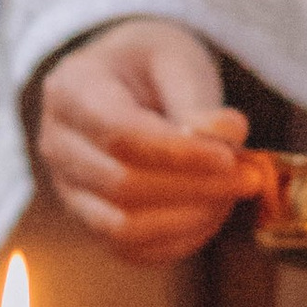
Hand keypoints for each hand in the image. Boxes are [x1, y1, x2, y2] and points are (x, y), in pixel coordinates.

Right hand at [36, 18, 251, 263]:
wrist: (122, 83)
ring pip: (121, 227)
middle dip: (193, 187)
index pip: (121, 134)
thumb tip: (228, 137)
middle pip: (121, 184)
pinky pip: (129, 249)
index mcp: (70, 90)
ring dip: (187, 219)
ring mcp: (67, 188)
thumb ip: (198, 98)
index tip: (229, 157)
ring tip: (231, 196)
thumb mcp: (175, 58)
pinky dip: (176, 241)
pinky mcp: (88, 220)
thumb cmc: (150, 66)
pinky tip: (210, 215)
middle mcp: (57, 144)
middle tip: (248, 177)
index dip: (179, 154)